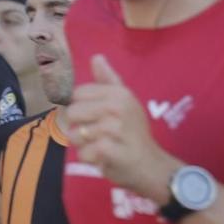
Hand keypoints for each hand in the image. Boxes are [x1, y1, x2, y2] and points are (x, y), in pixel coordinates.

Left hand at [63, 55, 181, 201]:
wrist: (152, 166)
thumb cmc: (134, 134)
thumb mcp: (126, 103)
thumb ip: (108, 80)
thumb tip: (97, 57)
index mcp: (119, 93)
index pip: (77, 94)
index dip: (84, 109)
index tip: (100, 118)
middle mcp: (117, 107)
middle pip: (71, 113)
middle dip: (81, 127)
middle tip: (102, 135)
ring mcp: (113, 128)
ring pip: (74, 135)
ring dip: (86, 145)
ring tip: (105, 146)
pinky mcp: (107, 149)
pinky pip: (81, 153)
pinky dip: (91, 159)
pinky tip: (106, 158)